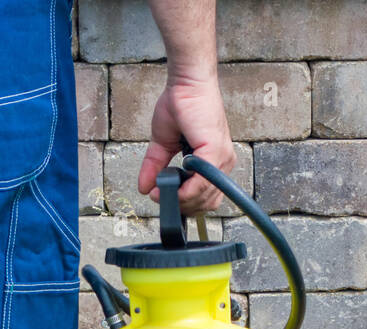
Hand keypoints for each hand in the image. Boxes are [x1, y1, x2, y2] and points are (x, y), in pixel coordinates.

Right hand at [138, 74, 234, 214]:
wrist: (186, 83)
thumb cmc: (181, 105)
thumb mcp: (163, 143)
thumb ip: (154, 167)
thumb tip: (143, 188)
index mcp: (214, 162)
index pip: (205, 198)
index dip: (184, 204)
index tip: (164, 199)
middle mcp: (223, 162)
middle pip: (205, 203)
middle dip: (181, 205)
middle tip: (160, 197)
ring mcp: (222, 158)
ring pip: (204, 197)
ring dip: (180, 199)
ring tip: (161, 191)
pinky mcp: (215, 151)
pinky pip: (202, 182)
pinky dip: (185, 190)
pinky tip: (169, 187)